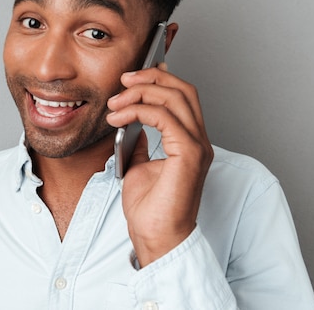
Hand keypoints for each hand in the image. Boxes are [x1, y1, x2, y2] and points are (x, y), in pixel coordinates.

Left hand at [106, 64, 213, 265]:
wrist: (156, 237)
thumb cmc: (150, 209)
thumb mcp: (139, 166)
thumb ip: (140, 144)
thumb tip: (130, 127)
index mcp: (190, 141)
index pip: (182, 96)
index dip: (160, 79)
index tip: (131, 77)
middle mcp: (199, 140)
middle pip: (183, 89)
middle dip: (151, 78)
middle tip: (123, 80)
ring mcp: (197, 146)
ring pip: (175, 98)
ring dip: (140, 93)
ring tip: (114, 103)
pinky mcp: (189, 154)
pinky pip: (164, 117)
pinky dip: (138, 111)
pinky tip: (118, 119)